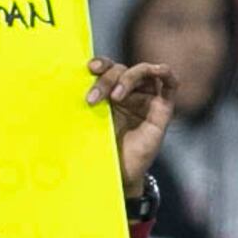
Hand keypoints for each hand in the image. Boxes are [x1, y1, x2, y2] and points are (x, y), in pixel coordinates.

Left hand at [87, 58, 176, 196]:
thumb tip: (67, 80)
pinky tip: (156, 71)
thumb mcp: (90, 120)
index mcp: (110, 91)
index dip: (100, 63)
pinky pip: (170, 83)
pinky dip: (163, 72)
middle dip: (106, 80)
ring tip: (115, 97)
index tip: (90, 69)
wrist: (118, 174)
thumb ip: (88, 100)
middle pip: (121, 70)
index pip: (107, 68)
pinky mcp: (163, 109)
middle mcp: (129, 92)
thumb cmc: (103, 148)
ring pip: (142, 72)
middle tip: (93, 99)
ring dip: (127, 78)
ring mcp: (147, 99)